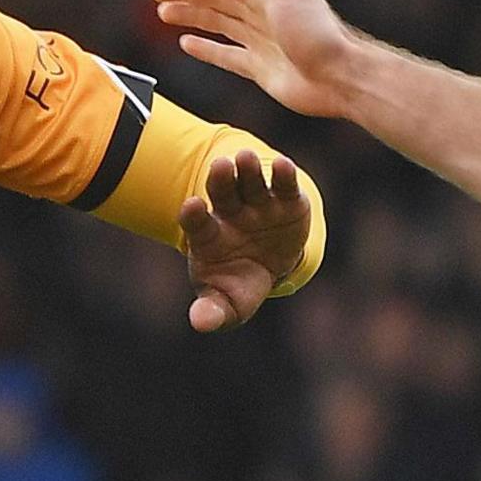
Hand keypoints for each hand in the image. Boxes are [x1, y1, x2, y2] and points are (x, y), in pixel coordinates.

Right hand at [151, 0, 358, 117]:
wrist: (338, 78)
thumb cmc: (318, 33)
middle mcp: (261, 12)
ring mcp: (259, 40)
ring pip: (217, 23)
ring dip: (190, 15)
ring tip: (163, 13)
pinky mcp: (259, 68)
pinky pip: (227, 56)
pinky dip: (206, 49)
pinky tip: (186, 42)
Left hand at [178, 148, 310, 331]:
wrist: (272, 267)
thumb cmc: (239, 284)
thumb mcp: (228, 303)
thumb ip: (214, 311)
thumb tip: (201, 323)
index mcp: (210, 236)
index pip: (197, 223)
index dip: (194, 215)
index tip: (192, 206)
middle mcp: (231, 213)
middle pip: (222, 192)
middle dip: (220, 180)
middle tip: (220, 166)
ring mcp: (259, 203)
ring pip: (249, 181)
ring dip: (247, 169)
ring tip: (245, 158)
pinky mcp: (287, 200)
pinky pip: (283, 184)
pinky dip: (283, 174)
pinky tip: (281, 164)